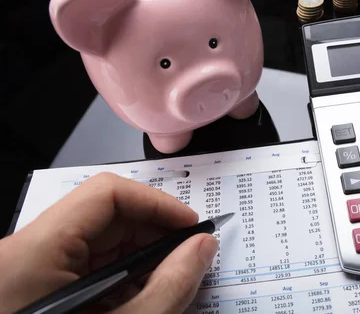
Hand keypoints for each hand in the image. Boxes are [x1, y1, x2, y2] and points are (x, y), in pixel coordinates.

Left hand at [0, 172, 218, 312]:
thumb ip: (170, 286)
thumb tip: (202, 246)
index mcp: (36, 253)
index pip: (107, 194)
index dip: (156, 204)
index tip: (190, 227)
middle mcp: (27, 251)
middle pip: (105, 214)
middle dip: (154, 232)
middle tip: (189, 257)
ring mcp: (31, 267)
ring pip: (100, 238)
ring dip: (141, 254)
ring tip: (168, 281)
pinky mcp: (38, 283)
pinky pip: (89, 262)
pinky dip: (122, 273)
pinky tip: (140, 295)